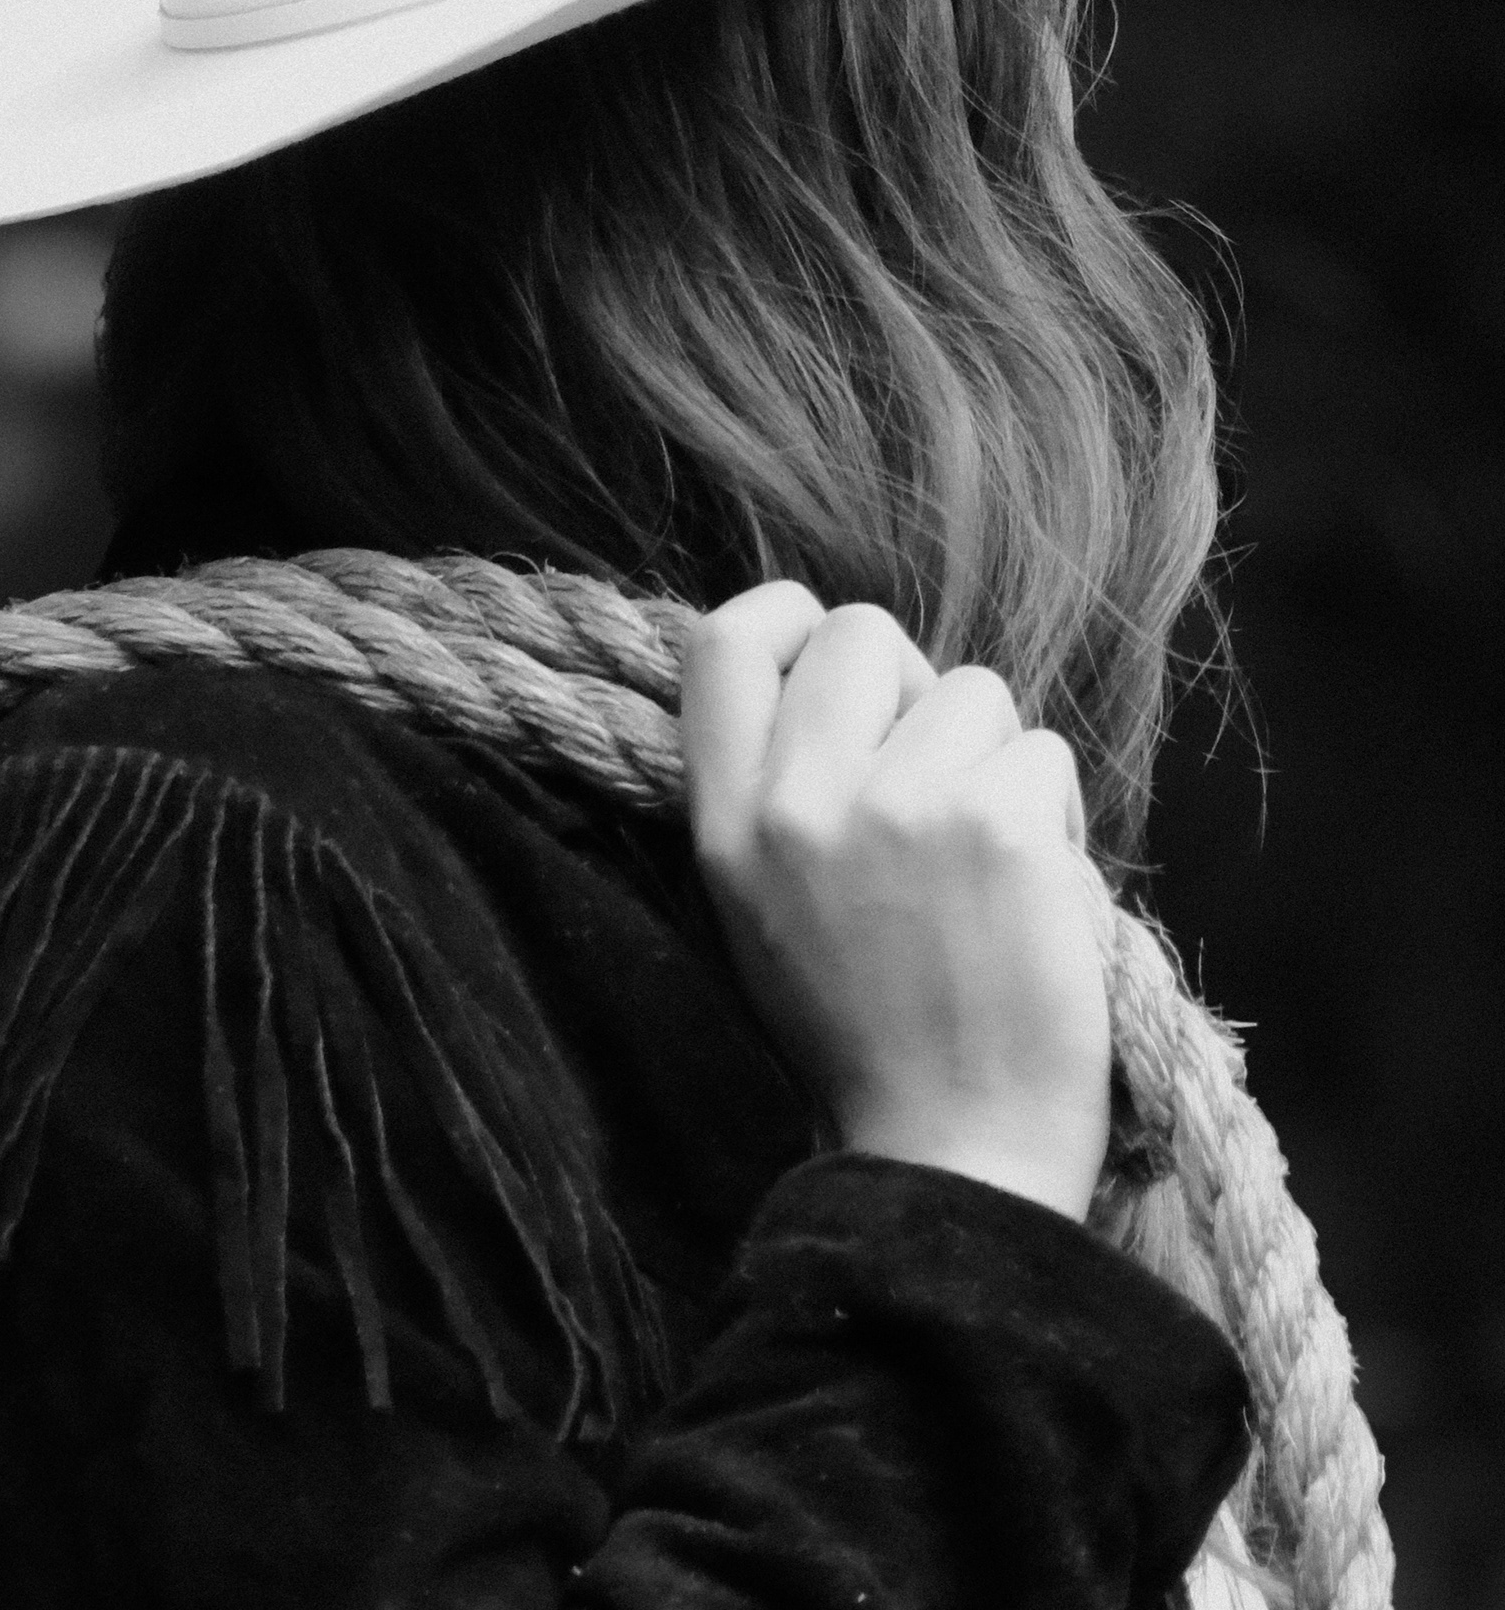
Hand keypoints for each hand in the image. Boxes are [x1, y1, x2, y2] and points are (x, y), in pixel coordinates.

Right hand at [681, 583, 1111, 1221]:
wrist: (954, 1157)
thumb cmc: (868, 1035)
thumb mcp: (759, 907)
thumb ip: (776, 788)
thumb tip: (833, 672)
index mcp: (726, 823)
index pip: (722, 638)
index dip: (785, 620)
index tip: (830, 666)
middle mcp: (799, 801)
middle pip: (859, 631)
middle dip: (912, 686)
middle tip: (932, 776)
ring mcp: (900, 807)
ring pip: (973, 690)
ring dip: (995, 761)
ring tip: (985, 867)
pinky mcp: (999, 826)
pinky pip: (1044, 755)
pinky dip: (1055, 819)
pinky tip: (1035, 898)